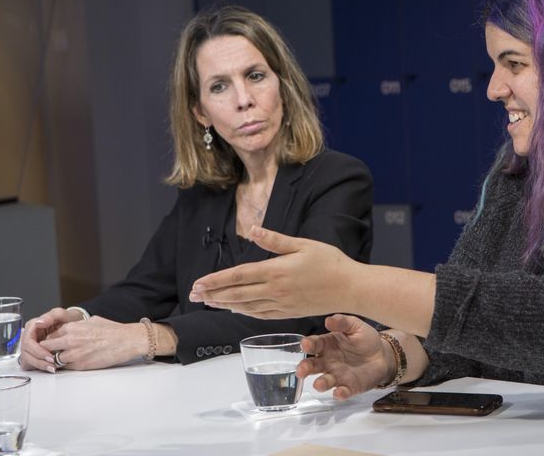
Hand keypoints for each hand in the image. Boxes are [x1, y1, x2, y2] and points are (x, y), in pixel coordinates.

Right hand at [20, 307, 82, 372]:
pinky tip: (50, 368)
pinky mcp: (33, 354)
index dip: (37, 350)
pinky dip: (39, 366)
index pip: (27, 341)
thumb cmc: (68, 319)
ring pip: (27, 359)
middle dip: (38, 359)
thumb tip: (39, 322)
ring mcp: (30, 346)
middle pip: (26, 352)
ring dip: (39, 365)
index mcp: (32, 326)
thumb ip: (52, 316)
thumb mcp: (63, 314)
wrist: (76, 327)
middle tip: (52, 364)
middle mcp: (29, 336)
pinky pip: (30, 363)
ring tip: (53, 368)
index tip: (50, 355)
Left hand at [36, 316, 148, 370]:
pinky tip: (74, 363)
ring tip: (64, 360)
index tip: (53, 345)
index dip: (51, 341)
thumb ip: (76, 326)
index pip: (50, 336)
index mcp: (72, 328)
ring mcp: (74, 354)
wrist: (127, 340)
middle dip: (48, 351)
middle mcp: (70, 340)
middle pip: (46, 348)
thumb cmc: (113, 330)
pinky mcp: (81, 365)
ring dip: (57, 360)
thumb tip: (69, 330)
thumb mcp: (92, 321)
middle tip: (52, 354)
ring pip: (54, 360)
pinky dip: (67, 367)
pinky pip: (66, 368)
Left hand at [189, 227, 357, 318]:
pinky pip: (260, 314)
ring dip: (224, 304)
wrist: (350, 288)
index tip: (198, 283)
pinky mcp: (289, 313)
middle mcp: (275, 290)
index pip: (238, 276)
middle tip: (193, 294)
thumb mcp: (303, 244)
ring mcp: (281, 304)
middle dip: (212, 294)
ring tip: (207, 302)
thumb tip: (252, 228)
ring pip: (246, 306)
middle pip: (236, 294)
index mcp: (276, 271)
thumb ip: (275, 240)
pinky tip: (235, 309)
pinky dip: (244, 312)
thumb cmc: (330, 262)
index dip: (215, 280)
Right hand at [296, 314, 392, 400]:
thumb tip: (329, 320)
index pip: (314, 344)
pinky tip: (339, 392)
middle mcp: (328, 362)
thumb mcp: (355, 326)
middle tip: (301, 370)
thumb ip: (343, 323)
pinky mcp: (349, 387)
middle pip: (313, 365)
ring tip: (318, 384)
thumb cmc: (365, 339)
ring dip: (320, 383)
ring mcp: (337, 376)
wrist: (382, 355)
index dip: (308, 345)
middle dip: (305, 368)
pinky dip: (340, 393)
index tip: (305, 345)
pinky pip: (342, 392)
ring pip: (324, 381)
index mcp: (327, 345)